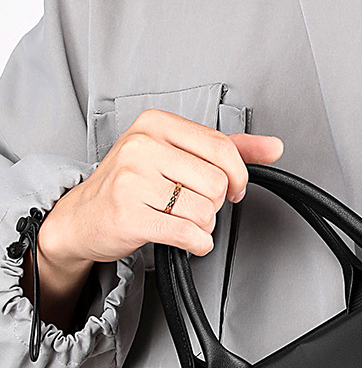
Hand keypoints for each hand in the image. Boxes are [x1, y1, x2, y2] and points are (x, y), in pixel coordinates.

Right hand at [24, 111, 283, 330]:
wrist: (81, 217)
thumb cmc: (129, 184)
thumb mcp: (174, 153)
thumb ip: (227, 148)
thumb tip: (274, 147)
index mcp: (156, 124)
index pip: (222, 147)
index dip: (238, 175)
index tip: (235, 188)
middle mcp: (141, 146)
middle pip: (217, 182)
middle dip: (213, 203)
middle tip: (190, 204)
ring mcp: (132, 180)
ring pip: (205, 211)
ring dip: (202, 226)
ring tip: (178, 219)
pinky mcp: (129, 215)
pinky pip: (189, 234)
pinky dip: (196, 243)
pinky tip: (183, 238)